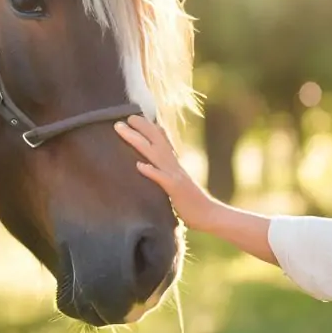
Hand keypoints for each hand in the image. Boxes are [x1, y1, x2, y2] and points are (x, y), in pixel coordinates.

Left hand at [114, 115, 218, 230]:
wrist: (209, 215)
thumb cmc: (191, 203)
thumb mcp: (178, 183)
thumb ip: (167, 173)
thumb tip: (154, 167)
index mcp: (174, 164)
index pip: (161, 139)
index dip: (149, 127)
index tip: (133, 117)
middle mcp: (174, 165)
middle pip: (156, 140)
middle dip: (140, 127)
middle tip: (123, 117)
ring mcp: (175, 176)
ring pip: (154, 153)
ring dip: (137, 140)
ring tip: (122, 130)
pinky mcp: (175, 189)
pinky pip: (162, 179)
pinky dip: (151, 171)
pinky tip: (139, 165)